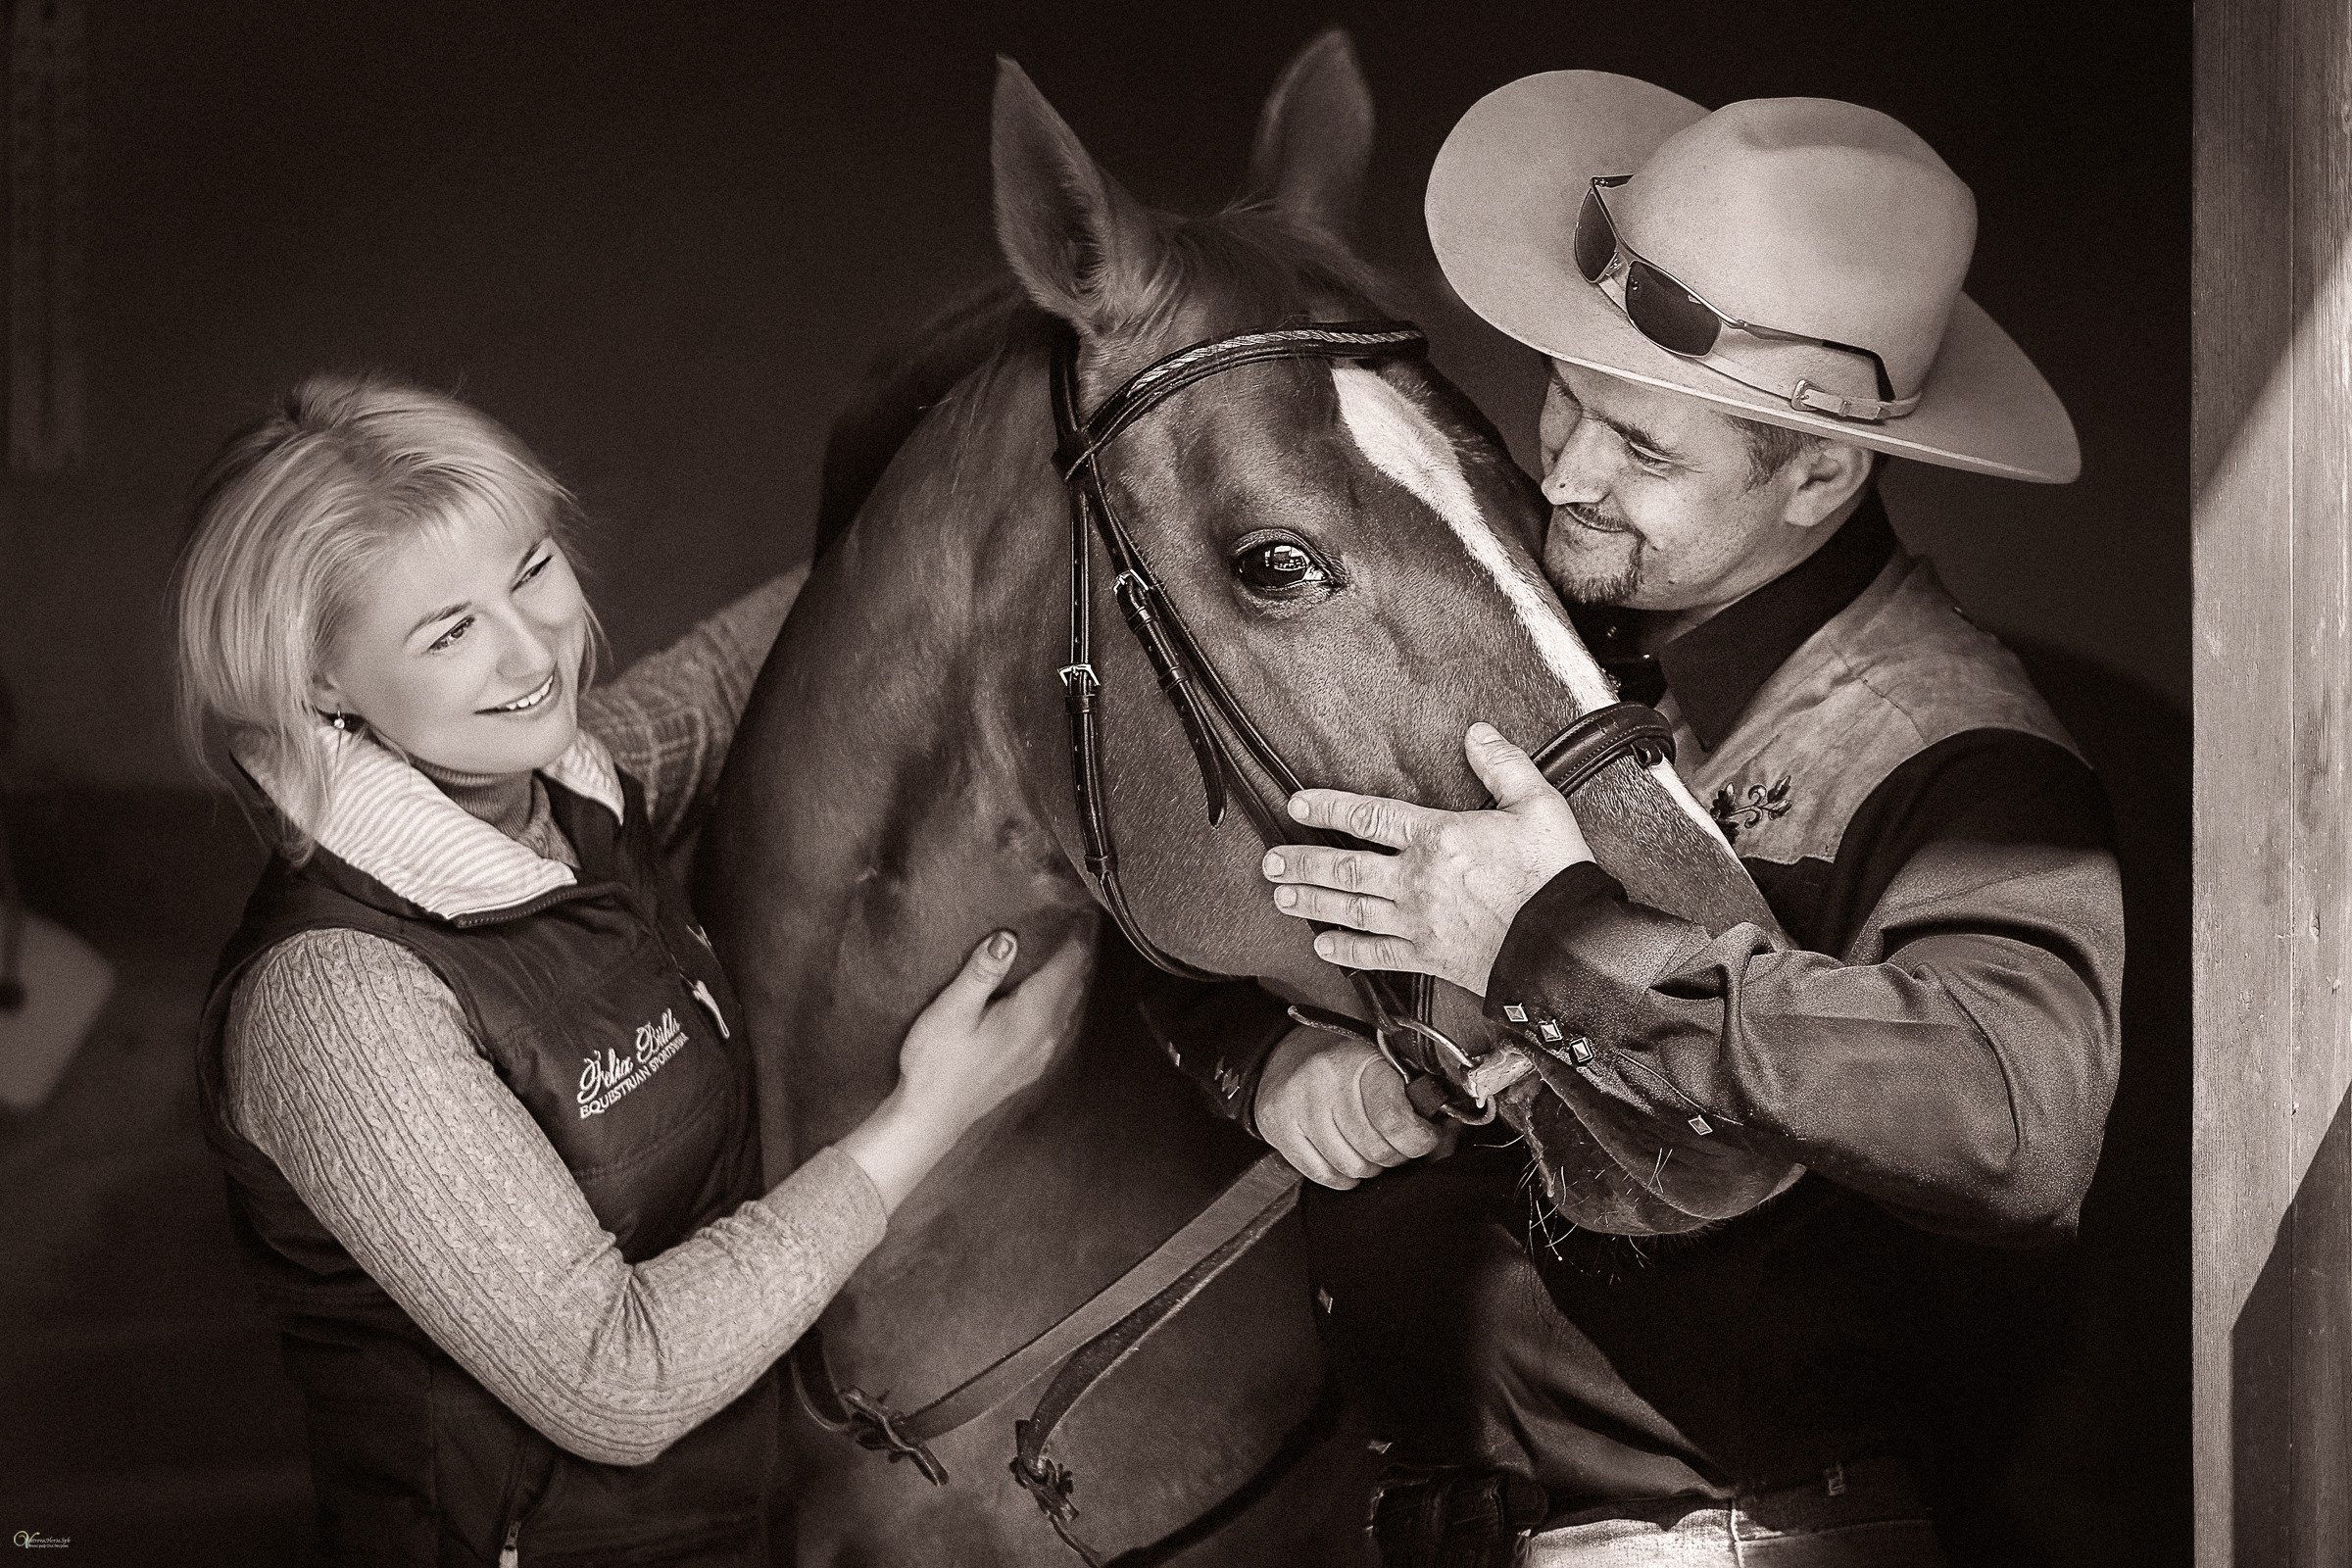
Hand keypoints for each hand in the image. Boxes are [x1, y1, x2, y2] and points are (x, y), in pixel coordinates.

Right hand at [839, 928, 1090, 1211]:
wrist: (931, 1118)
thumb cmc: (936, 1063)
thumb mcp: (953, 1010)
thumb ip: (982, 972)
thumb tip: (1009, 938)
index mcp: (1032, 1015)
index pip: (1068, 964)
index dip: (1077, 934)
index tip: (1081, 907)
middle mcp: (1046, 1034)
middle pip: (1074, 983)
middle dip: (1078, 951)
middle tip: (1077, 920)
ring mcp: (1041, 1053)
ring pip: (1069, 1004)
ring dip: (1071, 975)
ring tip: (1068, 947)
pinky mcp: (1030, 1065)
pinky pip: (1058, 1023)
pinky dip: (1061, 999)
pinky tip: (1050, 993)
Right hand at [1253, 1027, 1441, 1189]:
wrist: (1285, 1053)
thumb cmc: (1344, 1062)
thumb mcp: (1385, 1063)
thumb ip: (1418, 1097)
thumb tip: (1450, 1135)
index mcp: (1359, 1060)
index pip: (1396, 1120)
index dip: (1420, 1140)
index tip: (1426, 1138)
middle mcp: (1324, 1081)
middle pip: (1376, 1151)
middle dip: (1395, 1155)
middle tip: (1395, 1143)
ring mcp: (1297, 1106)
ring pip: (1352, 1168)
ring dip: (1369, 1167)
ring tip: (1367, 1146)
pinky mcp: (1276, 1127)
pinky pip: (1323, 1175)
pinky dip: (1342, 1176)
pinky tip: (1344, 1156)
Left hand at [1262, 723, 1592, 993]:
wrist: (1567, 945)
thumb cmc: (1554, 875)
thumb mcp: (1538, 804)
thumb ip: (1503, 765)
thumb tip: (1478, 733)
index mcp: (1439, 836)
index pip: (1370, 815)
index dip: (1328, 807)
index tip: (1297, 804)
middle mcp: (1417, 879)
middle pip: (1345, 867)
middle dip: (1302, 862)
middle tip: (1269, 862)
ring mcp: (1418, 921)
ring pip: (1351, 908)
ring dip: (1312, 901)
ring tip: (1281, 896)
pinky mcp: (1429, 957)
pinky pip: (1377, 954)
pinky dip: (1346, 950)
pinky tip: (1322, 945)